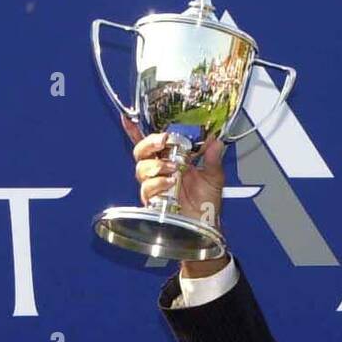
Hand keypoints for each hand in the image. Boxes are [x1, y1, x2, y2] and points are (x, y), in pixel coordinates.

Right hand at [122, 119, 226, 278]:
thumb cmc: (207, 202)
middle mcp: (159, 170)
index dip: (135, 130)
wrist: (206, 223)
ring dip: (157, 166)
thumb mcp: (214, 175)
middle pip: (140, 152)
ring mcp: (155, 185)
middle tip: (163, 142)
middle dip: (149, 144)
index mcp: (170, 159)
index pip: (150, 142)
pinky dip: (157, 184)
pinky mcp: (153, 200)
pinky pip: (146, 189)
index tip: (127, 119)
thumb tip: (214, 140)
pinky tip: (169, 183)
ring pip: (141, 169)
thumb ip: (213, 157)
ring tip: (174, 169)